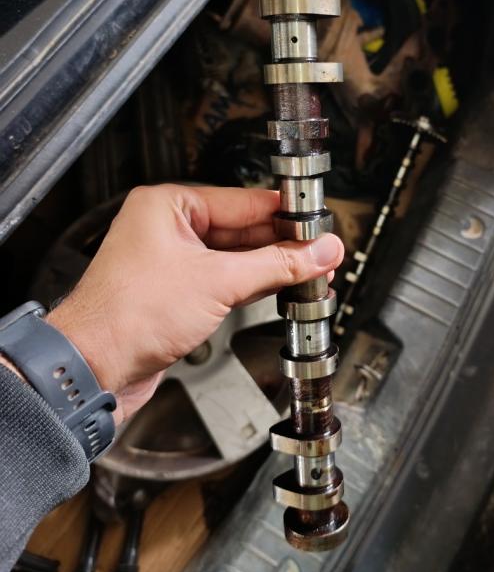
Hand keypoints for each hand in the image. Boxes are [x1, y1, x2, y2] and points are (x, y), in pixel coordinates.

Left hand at [46, 184, 343, 420]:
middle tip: (323, 252)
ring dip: (273, 267)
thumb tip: (317, 252)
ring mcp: (173, 263)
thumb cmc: (126, 317)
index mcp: (168, 206)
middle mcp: (168, 230)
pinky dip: (255, 285)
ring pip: (237, 258)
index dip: (286, 214)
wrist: (93, 369)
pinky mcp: (178, 294)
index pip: (243, 201)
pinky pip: (225, 281)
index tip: (319, 223)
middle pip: (243, 230)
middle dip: (284, 245)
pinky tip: (282, 288)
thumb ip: (276, 265)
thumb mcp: (217, 282)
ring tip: (312, 272)